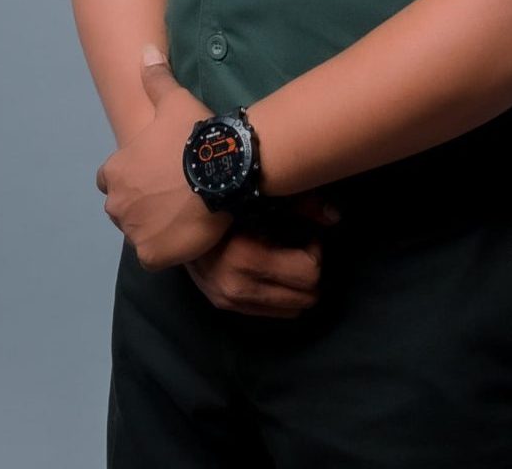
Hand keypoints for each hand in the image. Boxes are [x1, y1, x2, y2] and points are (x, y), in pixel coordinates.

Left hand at [95, 45, 232, 270]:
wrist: (222, 171)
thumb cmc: (194, 137)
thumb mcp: (174, 101)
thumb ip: (155, 79)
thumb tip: (144, 50)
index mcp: (115, 170)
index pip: (111, 177)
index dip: (132, 174)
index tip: (155, 172)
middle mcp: (116, 203)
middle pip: (122, 206)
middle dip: (139, 202)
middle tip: (171, 194)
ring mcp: (133, 232)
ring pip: (137, 230)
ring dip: (152, 224)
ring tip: (181, 214)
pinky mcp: (151, 255)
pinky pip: (153, 254)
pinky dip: (165, 248)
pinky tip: (186, 234)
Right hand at [184, 195, 340, 318]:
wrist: (175, 219)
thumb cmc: (224, 201)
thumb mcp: (262, 196)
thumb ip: (303, 204)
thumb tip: (336, 217)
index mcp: (247, 258)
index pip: (309, 272)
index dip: (314, 250)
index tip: (306, 234)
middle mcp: (238, 287)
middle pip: (306, 295)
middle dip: (310, 271)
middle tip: (300, 248)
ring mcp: (230, 300)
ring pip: (292, 309)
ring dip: (298, 287)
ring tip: (288, 261)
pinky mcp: (225, 306)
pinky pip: (273, 314)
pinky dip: (283, 296)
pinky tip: (274, 273)